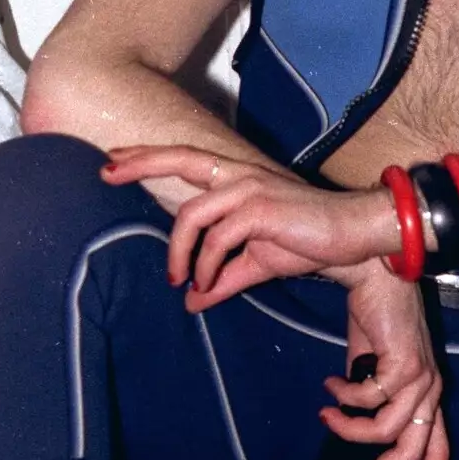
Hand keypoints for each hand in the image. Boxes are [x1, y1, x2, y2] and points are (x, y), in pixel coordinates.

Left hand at [99, 144, 397, 310]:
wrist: (353, 238)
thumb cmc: (307, 241)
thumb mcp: (257, 262)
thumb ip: (222, 277)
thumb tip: (192, 303)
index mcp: (236, 179)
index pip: (185, 158)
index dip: (148, 156)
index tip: (113, 159)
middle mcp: (240, 175)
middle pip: (181, 157)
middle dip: (140, 161)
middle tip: (105, 170)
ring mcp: (251, 188)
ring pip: (193, 214)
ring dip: (178, 253)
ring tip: (178, 281)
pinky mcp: (262, 209)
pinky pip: (218, 237)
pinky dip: (205, 264)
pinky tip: (204, 284)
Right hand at [320, 271, 447, 459]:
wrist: (375, 275)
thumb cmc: (373, 318)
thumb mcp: (370, 368)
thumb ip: (368, 398)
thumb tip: (349, 426)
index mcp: (427, 393)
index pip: (440, 447)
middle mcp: (431, 389)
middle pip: (414, 452)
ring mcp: (421, 377)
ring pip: (387, 432)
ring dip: (349, 430)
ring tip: (327, 413)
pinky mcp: (405, 364)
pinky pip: (370, 401)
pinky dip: (346, 398)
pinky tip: (331, 383)